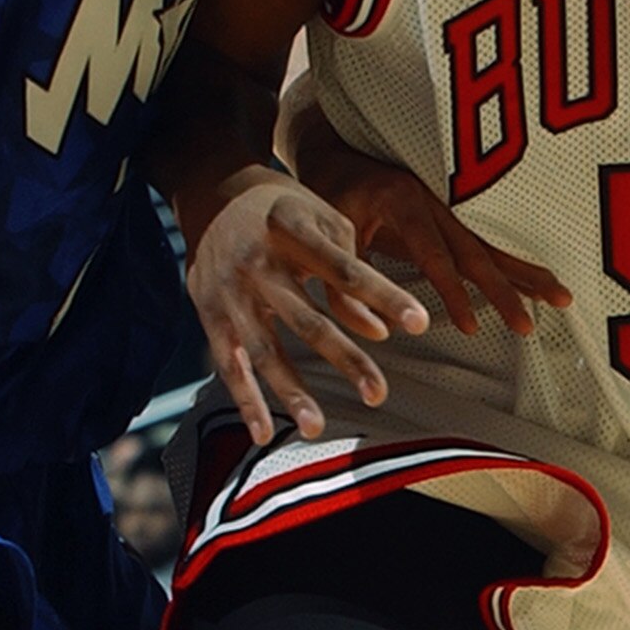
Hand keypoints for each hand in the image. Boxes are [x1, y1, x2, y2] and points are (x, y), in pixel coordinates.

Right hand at [188, 177, 430, 443]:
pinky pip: (229, 364)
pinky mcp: (209, 313)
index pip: (348, 271)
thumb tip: (381, 334)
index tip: (421, 323)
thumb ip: (353, 277)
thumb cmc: (286, 213)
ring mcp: (230, 290)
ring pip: (265, 350)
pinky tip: (265, 433)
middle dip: (345, 360)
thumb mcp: (324, 224)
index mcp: (293, 230)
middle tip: (378, 394)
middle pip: (308, 320)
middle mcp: (258, 261)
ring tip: (317, 427)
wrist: (212, 195)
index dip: (385, 296)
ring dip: (290, 391)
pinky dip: (245, 400)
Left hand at [329, 154, 570, 341]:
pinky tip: (536, 283)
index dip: (453, 292)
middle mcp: (434, 199)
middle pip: (477, 250)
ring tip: (562, 298)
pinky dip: (513, 264)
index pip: (434, 255)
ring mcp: (448, 204)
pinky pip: (487, 242)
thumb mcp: (326, 239)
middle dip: (506, 289)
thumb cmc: (327, 192)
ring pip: (493, 244)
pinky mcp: (452, 214)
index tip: (471, 326)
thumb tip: (379, 328)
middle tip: (528, 326)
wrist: (334, 146)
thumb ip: (347, 285)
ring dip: (527, 274)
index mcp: (403, 201)